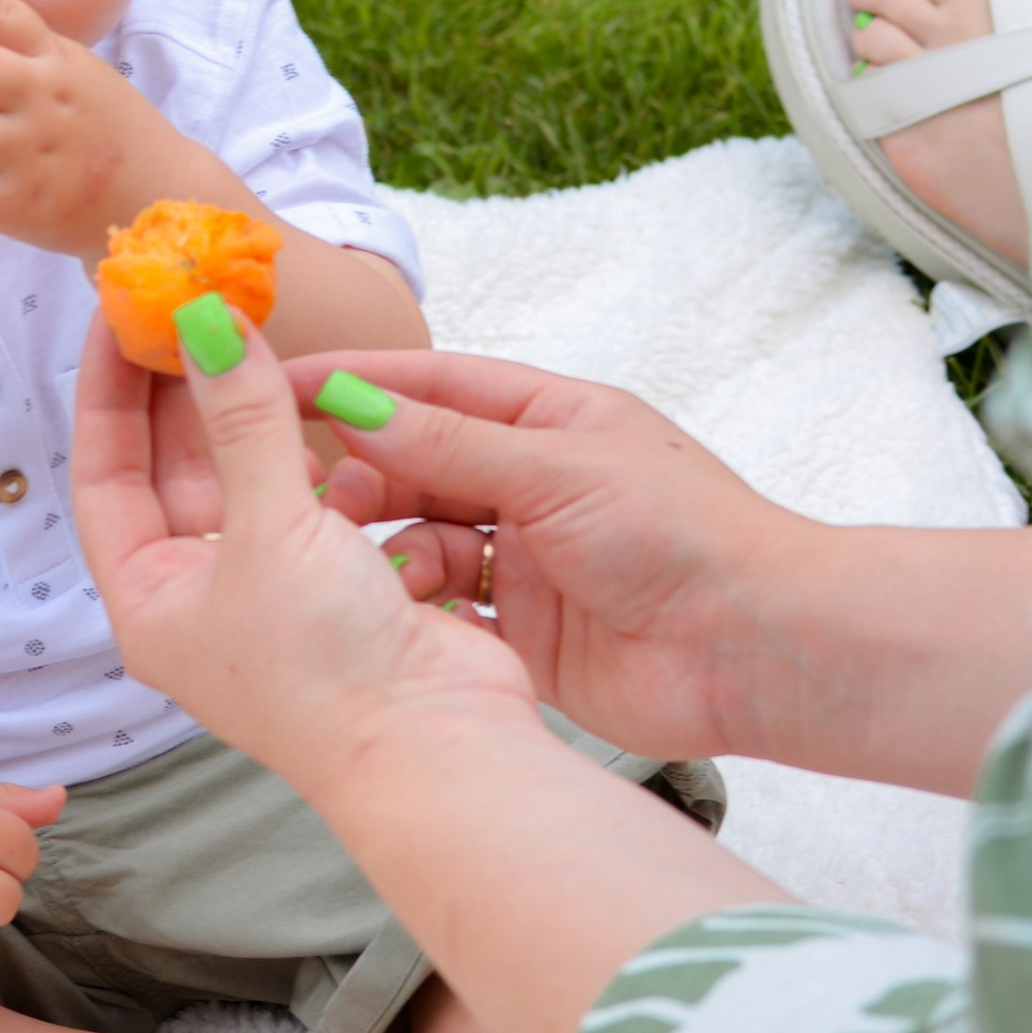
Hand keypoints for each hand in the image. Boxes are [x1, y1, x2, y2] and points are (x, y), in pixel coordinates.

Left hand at [70, 315, 548, 801]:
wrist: (439, 750)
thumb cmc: (329, 670)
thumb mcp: (272, 528)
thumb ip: (242, 419)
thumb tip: (205, 324)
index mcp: (150, 599)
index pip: (104, 474)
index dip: (108, 390)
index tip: (120, 313)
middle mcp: (201, 594)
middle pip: (172, 467)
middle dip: (179, 384)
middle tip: (187, 298)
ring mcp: (270, 589)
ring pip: (244, 473)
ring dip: (246, 405)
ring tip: (247, 324)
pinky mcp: (338, 581)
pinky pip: (309, 494)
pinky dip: (309, 444)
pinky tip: (314, 390)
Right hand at [298, 350, 805, 765]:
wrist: (754, 650)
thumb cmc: (685, 536)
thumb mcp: (558, 471)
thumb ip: (452, 445)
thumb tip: (356, 405)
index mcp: (551, 420)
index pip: (433, 387)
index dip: (355, 382)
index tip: (277, 382)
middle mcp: (532, 484)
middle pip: (417, 464)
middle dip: (361, 475)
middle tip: (309, 496)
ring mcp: (526, 558)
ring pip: (422, 538)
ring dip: (388, 547)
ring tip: (358, 564)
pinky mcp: (522, 628)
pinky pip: (444, 608)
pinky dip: (414, 608)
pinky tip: (392, 613)